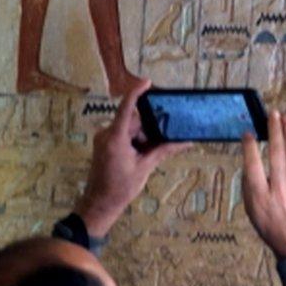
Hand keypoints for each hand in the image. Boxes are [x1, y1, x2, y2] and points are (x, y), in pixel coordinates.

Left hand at [76, 79, 188, 236]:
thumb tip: (186, 141)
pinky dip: (134, 141)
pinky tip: (139, 156)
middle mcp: (106, 133)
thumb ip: (163, 150)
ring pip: (129, 129)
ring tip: (145, 157)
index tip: (148, 82)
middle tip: (158, 144)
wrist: (99, 203)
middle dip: (148, 130)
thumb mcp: (144, 168)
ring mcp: (103, 138)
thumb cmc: (120, 188)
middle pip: (133, 121)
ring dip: (141, 138)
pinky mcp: (104, 143)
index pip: (126, 108)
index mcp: (115, 138)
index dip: (137, 92)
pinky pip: (123, 135)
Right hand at [241, 111, 285, 258]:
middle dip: (274, 130)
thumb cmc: (273, 229)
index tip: (249, 133)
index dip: (249, 146)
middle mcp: (279, 192)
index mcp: (260, 198)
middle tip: (273, 115)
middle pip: (276, 154)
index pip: (252, 165)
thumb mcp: (253, 212)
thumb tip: (251, 161)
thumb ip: (250, 187)